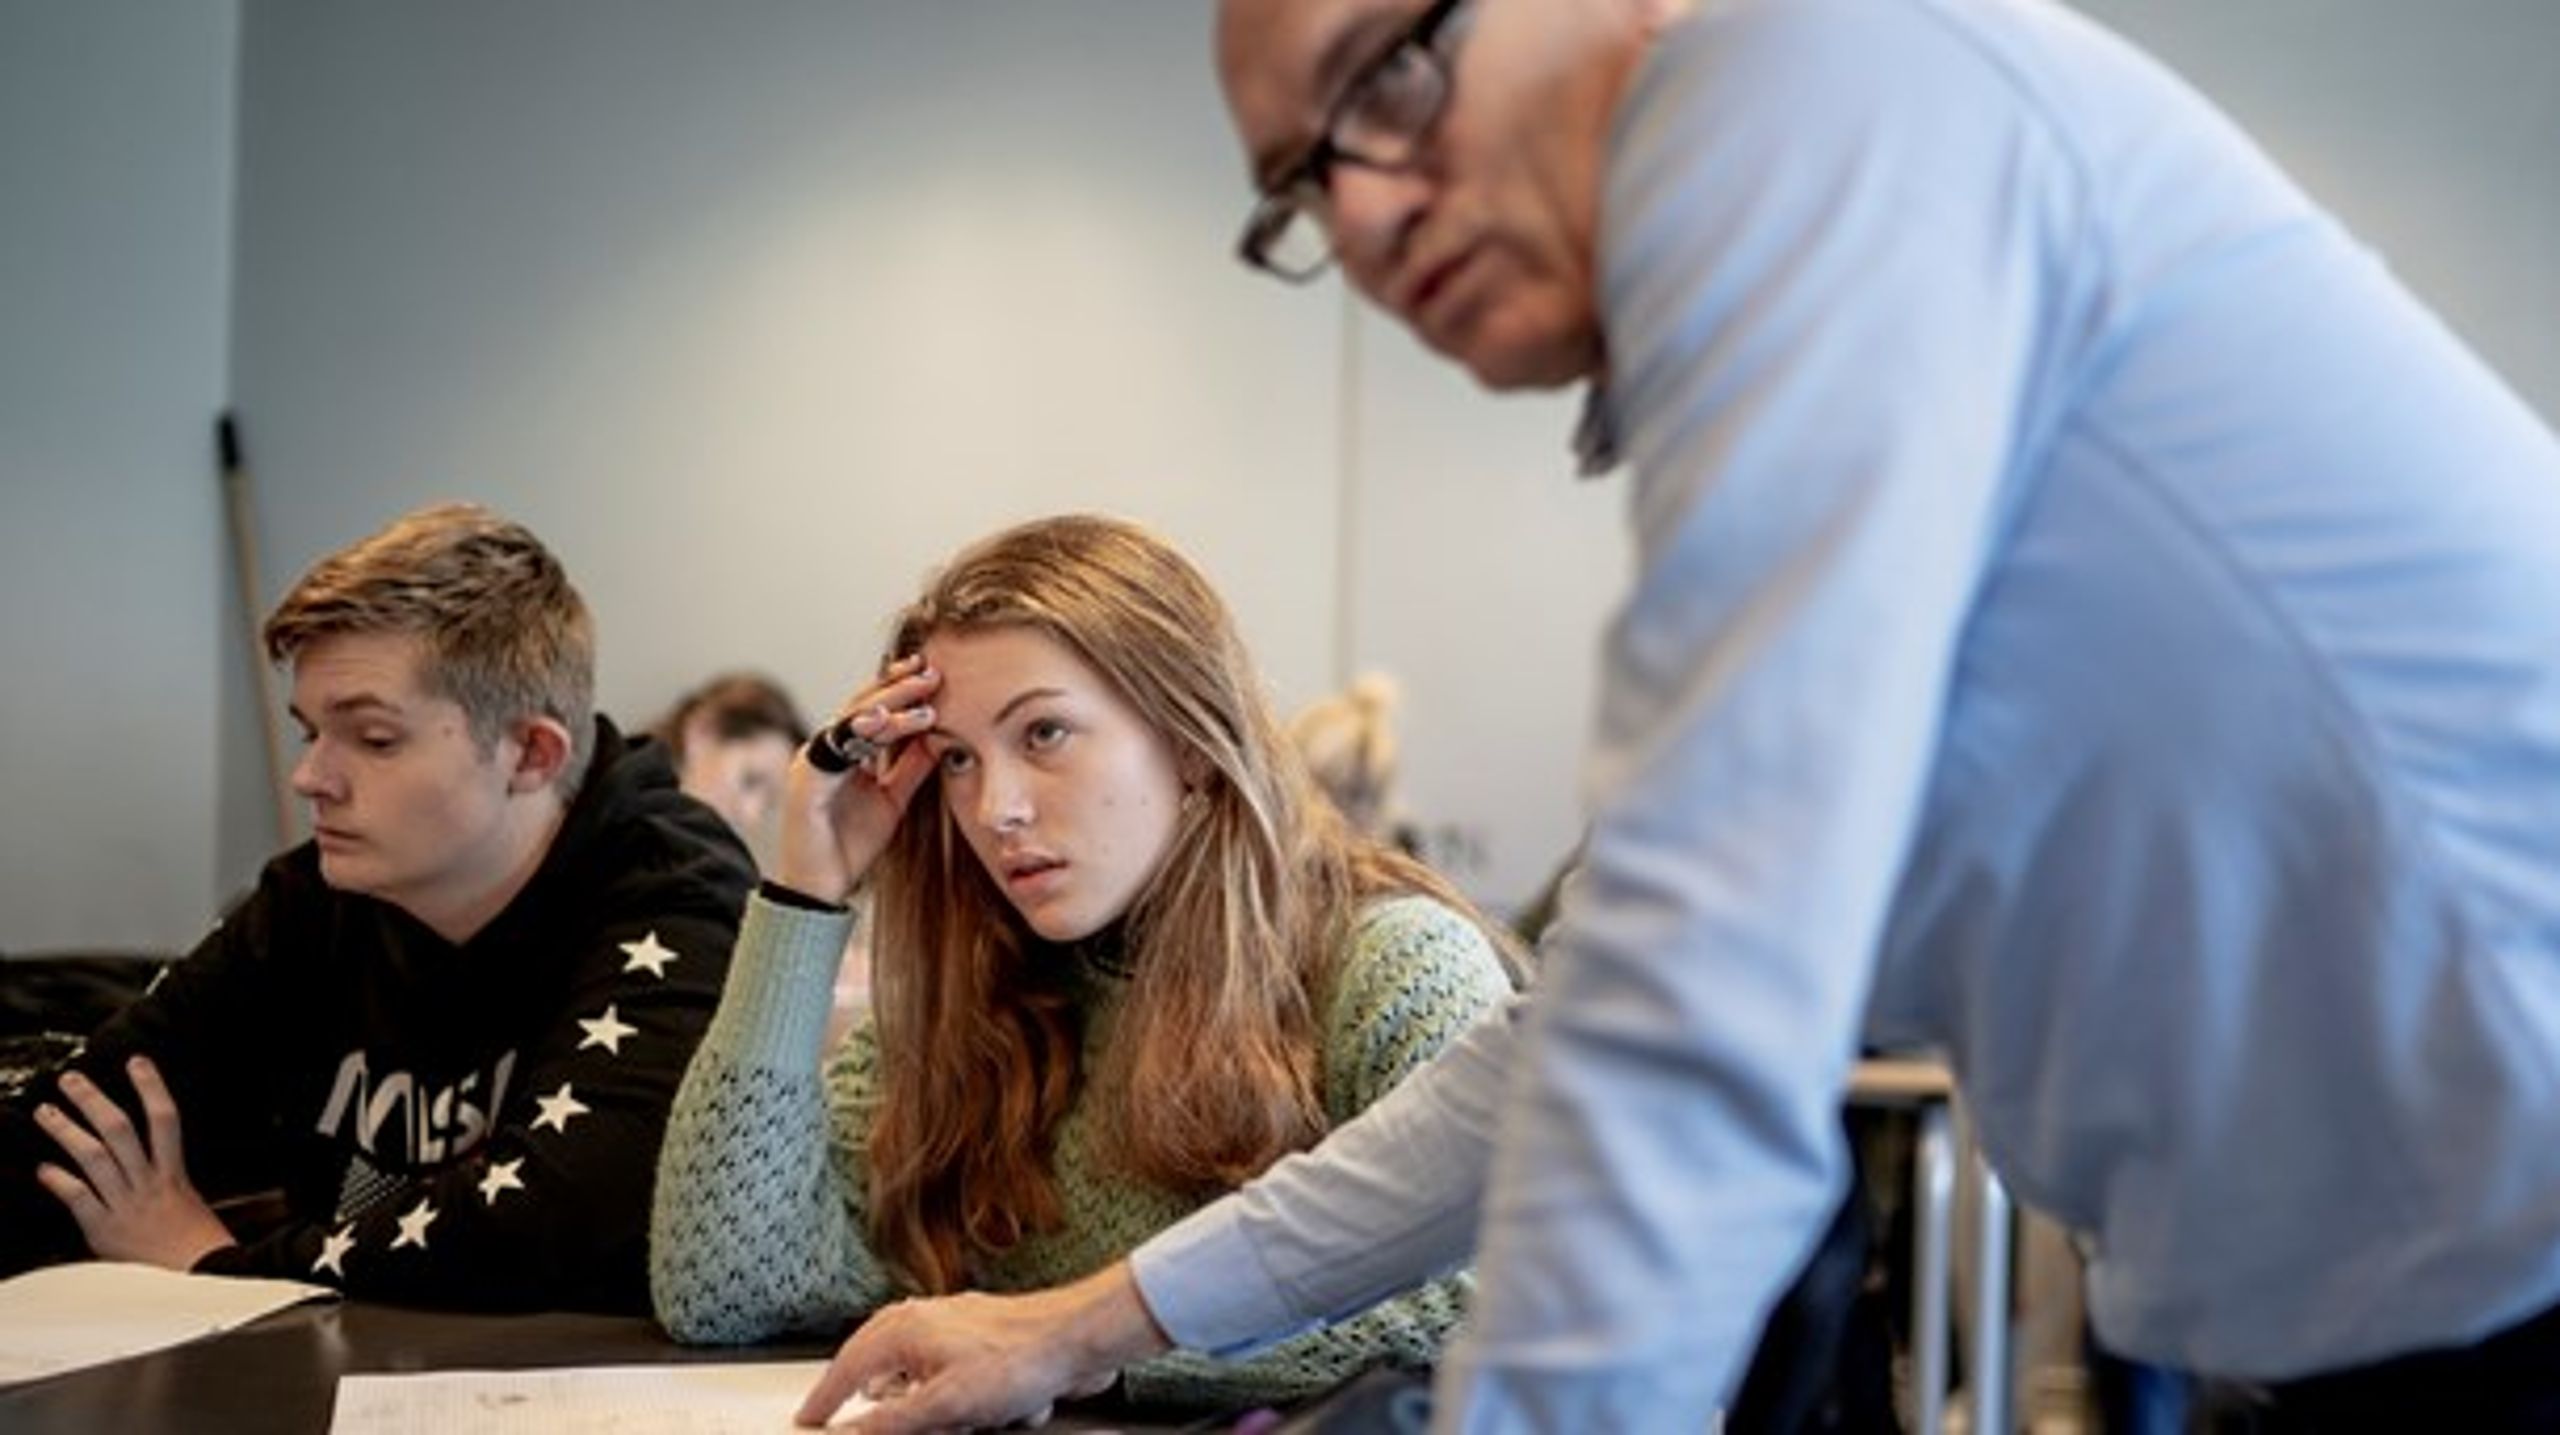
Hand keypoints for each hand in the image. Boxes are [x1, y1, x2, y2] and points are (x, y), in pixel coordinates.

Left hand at [32, 1056, 236, 1268]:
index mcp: (174, 1176)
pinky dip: (59, 1181)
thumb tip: (151, 1168)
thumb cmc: (200, 1248)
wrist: (201, 1281)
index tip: (136, 1063)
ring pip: (94, 1157)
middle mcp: (148, 1184)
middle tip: (72, 1080)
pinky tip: (44, 1170)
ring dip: (67, 1131)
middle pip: (119, 1130)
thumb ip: (168, 1184)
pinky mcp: (105, 1230)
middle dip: (93, 1100)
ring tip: (47, 1112)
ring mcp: (125, 1205)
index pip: (164, 1119)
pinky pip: (78, 1198)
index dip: (151, 1087)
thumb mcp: (192, 1205)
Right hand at [779, 655, 944, 903]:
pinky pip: (831, 748)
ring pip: (849, 720)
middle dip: (897, 685)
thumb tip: (940, 738)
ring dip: (886, 704)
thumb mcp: (894, 800)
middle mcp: (825, 750)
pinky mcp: (804, 781)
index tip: (934, 674)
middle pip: (862, 704)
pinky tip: (882, 721)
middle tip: (931, 670)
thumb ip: (911, 769)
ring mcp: (812, 762)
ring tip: (921, 693)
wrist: (821, 888)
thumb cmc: (851, 844)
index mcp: (845, 752)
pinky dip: (855, 731)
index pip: (873, 709)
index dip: (901, 690)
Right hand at [800, 1263, 1168, 1431]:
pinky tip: (976, 1414)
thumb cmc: (1019, 1358)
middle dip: (866, 1393)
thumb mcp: (943, 1405)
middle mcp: (923, 1319)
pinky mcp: (978, 1338)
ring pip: (913, 1368)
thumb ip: (890, 1421)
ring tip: (930, 1417)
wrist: (1076, 1338)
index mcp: (904, 1328)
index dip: (825, 1399)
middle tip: (844, 1413)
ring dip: (916, 1400)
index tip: (810, 1419)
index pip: (847, 1367)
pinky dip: (954, 1397)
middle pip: (874, 1360)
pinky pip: (948, 1372)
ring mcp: (952, 1325)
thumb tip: (850, 1430)